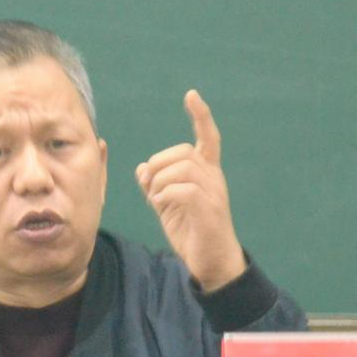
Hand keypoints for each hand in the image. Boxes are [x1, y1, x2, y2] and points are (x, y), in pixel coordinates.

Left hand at [135, 90, 246, 291]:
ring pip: (183, 168)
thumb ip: (156, 184)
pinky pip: (184, 190)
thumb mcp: (167, 204)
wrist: (212, 262)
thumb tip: (142, 168)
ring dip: (160, 181)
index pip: (208, 137)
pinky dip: (165, 194)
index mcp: (207, 172)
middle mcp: (214, 178)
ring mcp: (215, 193)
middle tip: (149, 184)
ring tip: (155, 198)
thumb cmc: (191, 231)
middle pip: (184, 152)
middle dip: (159, 163)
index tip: (191, 95)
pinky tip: (159, 204)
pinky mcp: (210, 210)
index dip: (200, 116)